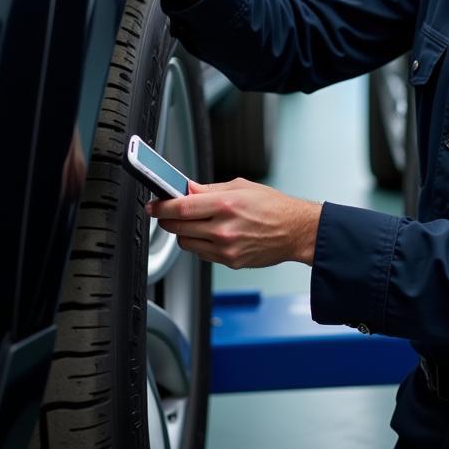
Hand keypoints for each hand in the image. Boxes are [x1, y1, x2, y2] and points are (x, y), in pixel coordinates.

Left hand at [147, 177, 322, 268]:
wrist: (295, 231)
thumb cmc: (273, 206)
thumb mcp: (241, 187)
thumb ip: (210, 189)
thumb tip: (187, 189)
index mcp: (225, 204)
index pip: (181, 207)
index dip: (161, 207)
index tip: (153, 205)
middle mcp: (223, 228)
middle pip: (178, 228)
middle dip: (167, 219)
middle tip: (166, 212)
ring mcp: (225, 248)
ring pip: (186, 243)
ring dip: (182, 233)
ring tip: (193, 223)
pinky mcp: (229, 262)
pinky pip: (201, 254)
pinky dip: (198, 244)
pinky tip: (208, 234)